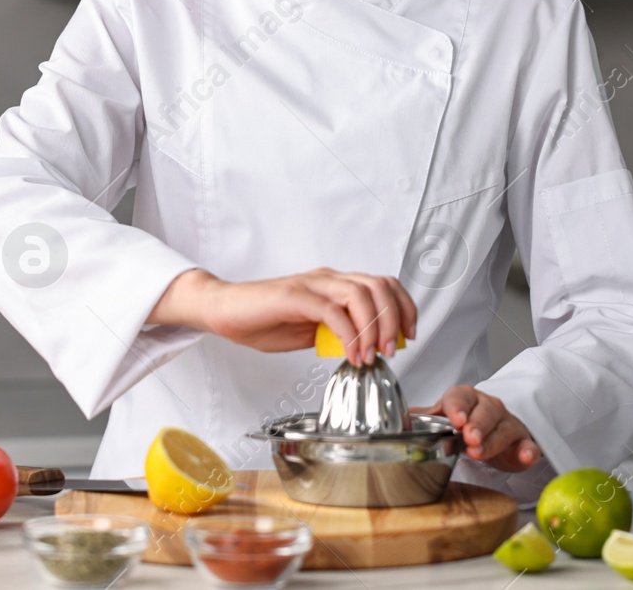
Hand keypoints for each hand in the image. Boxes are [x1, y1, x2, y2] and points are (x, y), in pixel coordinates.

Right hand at [147, 267, 416, 364]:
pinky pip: (333, 311)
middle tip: (392, 349)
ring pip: (360, 294)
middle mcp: (326, 279)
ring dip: (374, 327)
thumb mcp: (308, 331)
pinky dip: (349, 334)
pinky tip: (352, 353)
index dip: (403, 306)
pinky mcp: (295, 296)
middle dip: (394, 319)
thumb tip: (361, 347)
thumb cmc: (262, 320)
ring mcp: (311, 285)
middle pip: (378, 286)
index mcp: (333, 284)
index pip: (382, 284)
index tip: (408, 335)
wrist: (224, 310)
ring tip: (373, 354)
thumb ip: (333, 332)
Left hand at [411, 386, 540, 471]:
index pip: (460, 397)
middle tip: (469, 438)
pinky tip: (526, 456)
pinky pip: (528, 444)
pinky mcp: (522, 441)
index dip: (458, 407)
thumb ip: (425, 419)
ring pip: (503, 428)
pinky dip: (528, 450)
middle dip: (477, 425)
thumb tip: (398, 419)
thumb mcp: (444, 420)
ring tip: (480, 451)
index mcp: (465, 398)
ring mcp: (507, 423)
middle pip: (485, 411)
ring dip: (493, 440)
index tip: (455, 419)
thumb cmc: (466, 424)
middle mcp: (488, 407)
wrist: (494, 433)